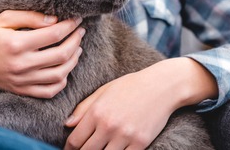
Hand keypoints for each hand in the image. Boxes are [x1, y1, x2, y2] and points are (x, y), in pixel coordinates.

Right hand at [0, 10, 84, 98]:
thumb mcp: (4, 18)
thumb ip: (30, 17)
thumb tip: (55, 20)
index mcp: (17, 44)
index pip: (54, 34)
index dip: (70, 25)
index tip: (77, 19)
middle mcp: (22, 64)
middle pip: (62, 54)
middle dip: (76, 40)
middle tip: (80, 31)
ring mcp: (23, 81)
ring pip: (60, 74)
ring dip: (74, 60)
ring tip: (77, 47)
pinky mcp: (22, 90)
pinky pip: (50, 91)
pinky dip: (63, 81)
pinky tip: (65, 68)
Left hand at [64, 58, 217, 149]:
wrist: (162, 86)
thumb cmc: (132, 86)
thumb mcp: (105, 91)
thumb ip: (84, 108)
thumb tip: (67, 124)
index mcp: (97, 111)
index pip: (75, 140)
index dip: (69, 148)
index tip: (72, 149)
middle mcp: (109, 125)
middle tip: (86, 149)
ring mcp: (125, 136)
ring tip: (102, 147)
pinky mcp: (140, 143)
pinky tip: (118, 148)